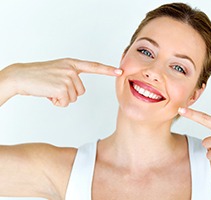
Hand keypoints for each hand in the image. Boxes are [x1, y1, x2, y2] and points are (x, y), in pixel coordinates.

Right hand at [1, 58, 121, 106]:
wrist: (21, 76)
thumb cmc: (39, 76)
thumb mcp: (58, 70)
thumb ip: (71, 76)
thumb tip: (78, 91)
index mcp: (72, 63)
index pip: (93, 66)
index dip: (107, 70)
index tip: (120, 71)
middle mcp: (71, 69)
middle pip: (81, 91)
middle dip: (69, 93)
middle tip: (54, 87)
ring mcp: (67, 78)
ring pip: (74, 97)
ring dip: (62, 98)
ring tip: (50, 89)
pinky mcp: (62, 87)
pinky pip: (66, 102)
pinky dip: (57, 102)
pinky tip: (48, 94)